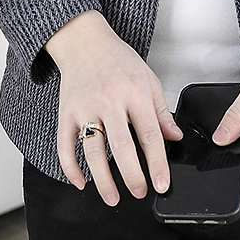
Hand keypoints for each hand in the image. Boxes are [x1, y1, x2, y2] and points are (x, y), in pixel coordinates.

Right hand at [45, 9, 183, 205]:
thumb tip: (174, 137)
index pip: (149, 134)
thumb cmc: (118, 60)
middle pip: (121, 147)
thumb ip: (160, 110)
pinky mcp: (66, 113)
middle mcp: (109, 101)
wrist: (85, 42)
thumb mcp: (148, 78)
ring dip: (102, 179)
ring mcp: (85, 108)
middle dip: (132, 175)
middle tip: (141, 193)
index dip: (157, 163)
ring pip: (93, 151)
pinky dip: (71, 168)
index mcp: (134, 93)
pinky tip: (81, 183)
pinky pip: (65, 145)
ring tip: (113, 197)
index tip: (162, 184)